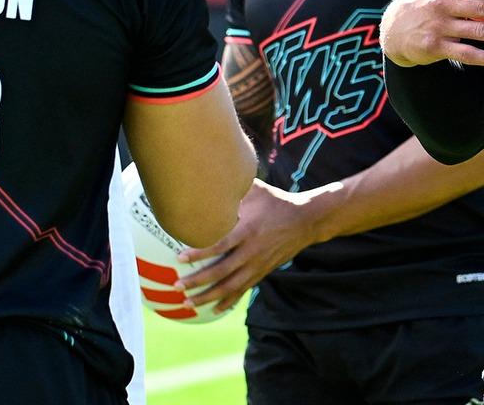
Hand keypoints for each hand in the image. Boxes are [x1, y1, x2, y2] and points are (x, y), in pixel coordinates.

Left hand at [176, 179, 320, 312]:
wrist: (306, 220)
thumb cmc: (276, 201)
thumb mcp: (257, 190)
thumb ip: (234, 188)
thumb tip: (209, 174)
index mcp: (248, 230)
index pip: (221, 245)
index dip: (201, 253)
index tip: (180, 258)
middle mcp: (252, 250)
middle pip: (222, 271)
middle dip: (198, 281)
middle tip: (177, 286)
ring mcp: (258, 264)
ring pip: (231, 286)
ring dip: (208, 296)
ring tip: (188, 303)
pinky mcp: (263, 272)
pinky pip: (243, 290)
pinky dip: (228, 301)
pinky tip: (214, 309)